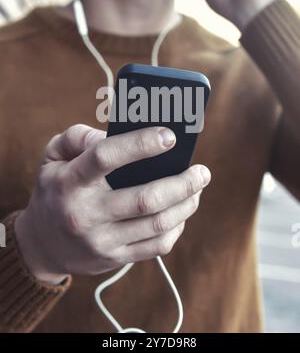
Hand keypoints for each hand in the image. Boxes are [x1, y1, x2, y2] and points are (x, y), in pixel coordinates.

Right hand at [15, 125, 210, 284]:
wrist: (42, 244)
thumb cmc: (55, 190)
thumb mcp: (53, 157)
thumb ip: (78, 137)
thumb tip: (111, 133)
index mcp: (70, 182)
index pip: (106, 157)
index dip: (140, 144)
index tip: (170, 136)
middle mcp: (86, 213)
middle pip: (144, 199)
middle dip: (182, 183)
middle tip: (202, 170)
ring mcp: (102, 240)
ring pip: (157, 224)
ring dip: (186, 204)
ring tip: (198, 187)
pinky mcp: (115, 258)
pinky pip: (156, 246)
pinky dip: (177, 227)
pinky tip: (182, 211)